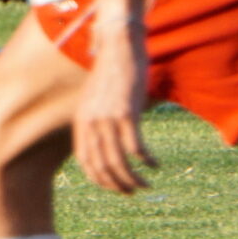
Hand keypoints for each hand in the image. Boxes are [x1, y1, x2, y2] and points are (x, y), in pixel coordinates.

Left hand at [73, 15, 156, 193]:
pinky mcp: (127, 113)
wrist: (118, 46)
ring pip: (118, 161)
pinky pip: (136, 147)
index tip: (114, 187)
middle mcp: (91, 123)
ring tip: (144, 185)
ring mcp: (108, 119)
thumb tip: (107, 142)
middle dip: (117, 184)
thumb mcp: (96, 99)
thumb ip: (97, 120)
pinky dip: (146, 160)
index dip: (99, 179)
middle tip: (132, 191)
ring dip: (132, 178)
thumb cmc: (111, 72)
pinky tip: (155, 164)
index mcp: (81, 121)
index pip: (86, 161)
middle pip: (101, 166)